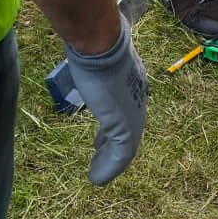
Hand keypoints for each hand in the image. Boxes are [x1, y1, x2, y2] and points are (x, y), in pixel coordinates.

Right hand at [59, 19, 148, 184]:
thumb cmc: (95, 40)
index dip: (113, 124)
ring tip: (97, 174)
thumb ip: (94, 56)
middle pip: (128, 129)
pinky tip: (96, 178)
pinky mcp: (125, 126)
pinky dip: (108, 168)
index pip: (126, 108)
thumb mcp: (96, 51)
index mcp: (132, 80)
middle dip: (112, 145)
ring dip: (110, 163)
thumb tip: (80, 41)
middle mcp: (137, 98)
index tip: (102, 136)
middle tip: (100, 154)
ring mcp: (133, 114)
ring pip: (125, 147)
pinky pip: (120, 155)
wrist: (101, 42)